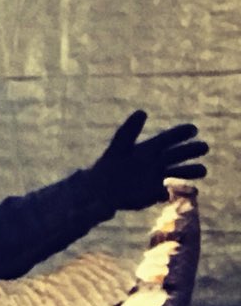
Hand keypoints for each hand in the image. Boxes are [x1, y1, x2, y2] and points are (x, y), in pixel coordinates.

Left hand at [91, 110, 207, 210]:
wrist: (101, 187)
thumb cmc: (110, 164)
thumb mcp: (119, 146)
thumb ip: (130, 130)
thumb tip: (142, 112)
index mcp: (150, 148)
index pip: (169, 138)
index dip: (181, 132)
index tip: (193, 128)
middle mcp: (157, 162)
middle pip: (179, 154)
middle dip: (193, 150)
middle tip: (204, 147)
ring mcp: (157, 178)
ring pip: (180, 173)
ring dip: (191, 171)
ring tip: (203, 170)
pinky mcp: (153, 194)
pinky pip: (167, 193)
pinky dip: (173, 192)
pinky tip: (176, 191)